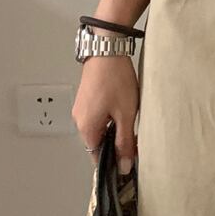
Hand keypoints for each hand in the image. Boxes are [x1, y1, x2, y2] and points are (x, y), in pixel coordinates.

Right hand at [71, 54, 139, 173]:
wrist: (107, 50)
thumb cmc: (115, 79)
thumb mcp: (126, 114)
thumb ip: (124, 142)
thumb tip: (123, 165)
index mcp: (87, 128)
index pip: (97, 157)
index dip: (113, 161)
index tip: (128, 161)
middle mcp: (79, 120)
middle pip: (97, 142)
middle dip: (115, 144)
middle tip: (135, 139)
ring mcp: (81, 108)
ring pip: (98, 128)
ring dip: (113, 129)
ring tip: (130, 119)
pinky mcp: (86, 98)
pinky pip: (96, 116)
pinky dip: (109, 117)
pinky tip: (122, 108)